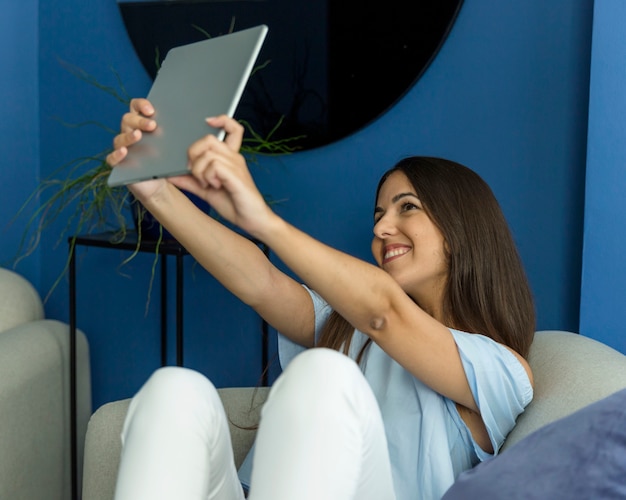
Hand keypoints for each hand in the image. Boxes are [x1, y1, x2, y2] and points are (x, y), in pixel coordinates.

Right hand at [106, 98, 174, 200]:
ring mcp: (123, 148)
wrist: (160, 185)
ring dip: (129, 136)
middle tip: (153, 125)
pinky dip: (116, 155)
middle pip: (128, 120)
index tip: (152, 110)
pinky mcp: (119, 164)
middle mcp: (129, 133)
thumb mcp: (173, 147)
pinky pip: (112, 158)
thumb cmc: (166, 162)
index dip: (141, 105)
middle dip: (140, 121)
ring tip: (138, 136)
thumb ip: (177, 135)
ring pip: (120, 138)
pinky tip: (125, 152)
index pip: (136, 107)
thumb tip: (193, 124)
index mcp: (141, 125)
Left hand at [172, 115, 274, 235]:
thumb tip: (169, 176)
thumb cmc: (235, 205)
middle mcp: (234, 157)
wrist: (253, 221)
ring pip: (208, 153)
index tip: (208, 121)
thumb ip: (190, 182)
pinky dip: (208, 177)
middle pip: (209, 139)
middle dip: (194, 153)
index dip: (221, 120)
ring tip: (206, 184)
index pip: (233, 128)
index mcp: (230, 158)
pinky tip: (214, 187)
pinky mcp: (236, 175)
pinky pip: (214, 166)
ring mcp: (236, 165)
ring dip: (199, 170)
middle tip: (194, 172)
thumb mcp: (206, 192)